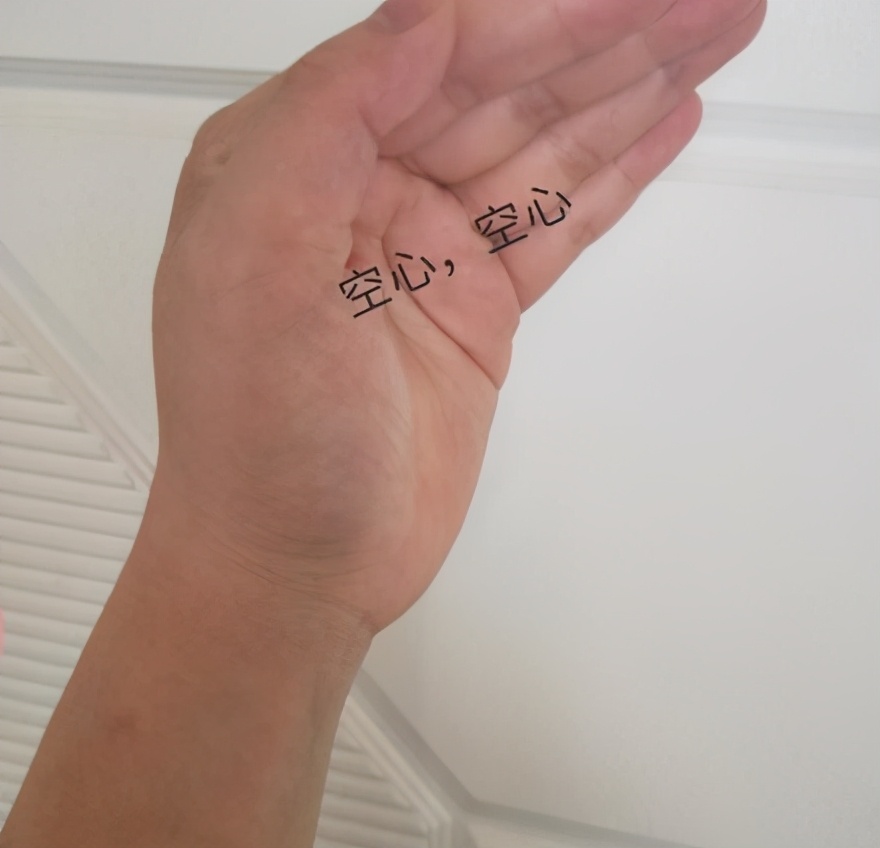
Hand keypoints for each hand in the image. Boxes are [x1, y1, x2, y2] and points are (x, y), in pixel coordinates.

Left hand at [148, 0, 765, 633]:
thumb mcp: (255, 267)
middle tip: (700, 1)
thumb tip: (417, 23)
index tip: (620, 0)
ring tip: (707, 35)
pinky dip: (612, 173)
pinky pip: (553, 219)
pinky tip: (661, 126)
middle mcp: (359, 193)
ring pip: (541, 146)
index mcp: (292, 161)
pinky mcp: (471, 305)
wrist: (295, 562)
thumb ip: (322, 127)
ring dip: (627, 90)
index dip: (531, 15)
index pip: (427, 54)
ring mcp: (424, 249)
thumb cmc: (256, 443)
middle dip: (603, 37)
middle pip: (500, 87)